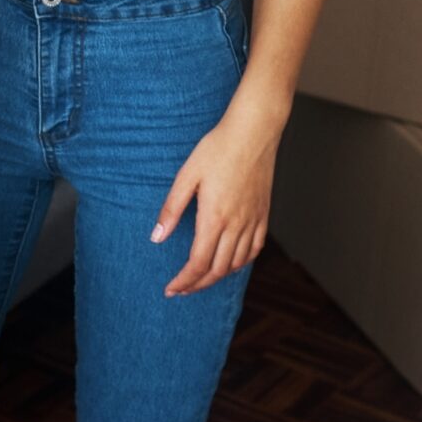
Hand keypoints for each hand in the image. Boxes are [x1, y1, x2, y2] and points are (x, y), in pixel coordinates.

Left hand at [152, 89, 287, 297]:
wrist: (253, 132)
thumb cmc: (217, 149)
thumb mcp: (186, 175)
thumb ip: (171, 209)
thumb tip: (157, 238)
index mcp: (215, 217)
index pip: (198, 263)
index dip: (184, 281)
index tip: (171, 289)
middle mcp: (237, 224)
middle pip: (218, 270)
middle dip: (198, 284)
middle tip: (181, 289)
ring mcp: (253, 220)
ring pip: (237, 263)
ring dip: (218, 276)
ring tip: (201, 279)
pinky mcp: (264, 214)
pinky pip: (255, 249)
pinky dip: (240, 262)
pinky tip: (230, 263)